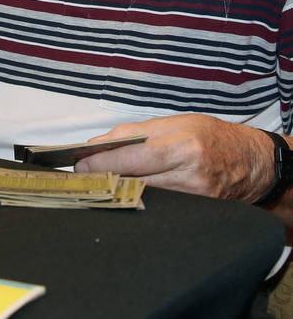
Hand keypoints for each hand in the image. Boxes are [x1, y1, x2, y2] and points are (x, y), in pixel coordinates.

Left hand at [74, 113, 274, 200]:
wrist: (252, 162)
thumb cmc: (212, 136)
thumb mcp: (175, 123)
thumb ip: (134, 133)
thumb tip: (98, 144)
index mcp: (184, 146)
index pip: (133, 158)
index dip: (103, 162)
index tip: (81, 164)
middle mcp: (190, 175)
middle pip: (133, 180)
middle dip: (104, 176)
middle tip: (83, 173)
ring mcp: (194, 198)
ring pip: (142, 194)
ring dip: (118, 187)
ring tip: (99, 179)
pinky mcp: (196, 212)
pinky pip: (158, 204)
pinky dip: (138, 195)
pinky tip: (124, 190)